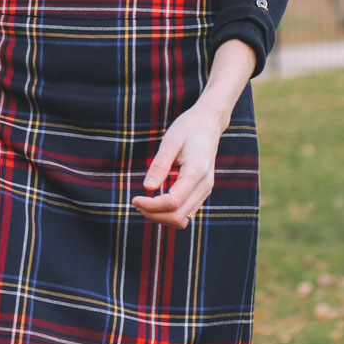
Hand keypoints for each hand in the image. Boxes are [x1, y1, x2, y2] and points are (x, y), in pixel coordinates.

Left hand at [133, 102, 225, 229]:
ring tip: (145, 204)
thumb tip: (147, 188)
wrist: (209, 123)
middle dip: (154, 215)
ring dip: (162, 217)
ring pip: (183, 219)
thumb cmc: (188, 128)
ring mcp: (206, 190)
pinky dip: (170, 213)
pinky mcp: (202, 191)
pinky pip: (186, 213)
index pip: (173, 202)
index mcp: (196, 171)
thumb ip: (159, 166)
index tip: (135, 198)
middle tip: (137, 202)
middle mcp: (204, 185)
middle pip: (178, 216)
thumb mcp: (170, 142)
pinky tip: (157, 202)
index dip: (151, 206)